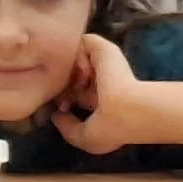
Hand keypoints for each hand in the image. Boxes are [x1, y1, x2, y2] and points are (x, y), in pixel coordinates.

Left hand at [53, 35, 163, 156]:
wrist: (126, 110)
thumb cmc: (109, 128)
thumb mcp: (84, 138)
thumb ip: (67, 127)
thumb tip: (56, 115)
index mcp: (101, 100)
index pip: (77, 93)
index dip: (64, 98)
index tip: (63, 108)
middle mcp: (102, 80)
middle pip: (73, 74)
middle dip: (64, 84)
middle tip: (65, 97)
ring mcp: (103, 64)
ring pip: (75, 57)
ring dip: (72, 71)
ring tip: (80, 84)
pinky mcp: (103, 49)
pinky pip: (81, 44)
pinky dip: (78, 58)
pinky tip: (87, 73)